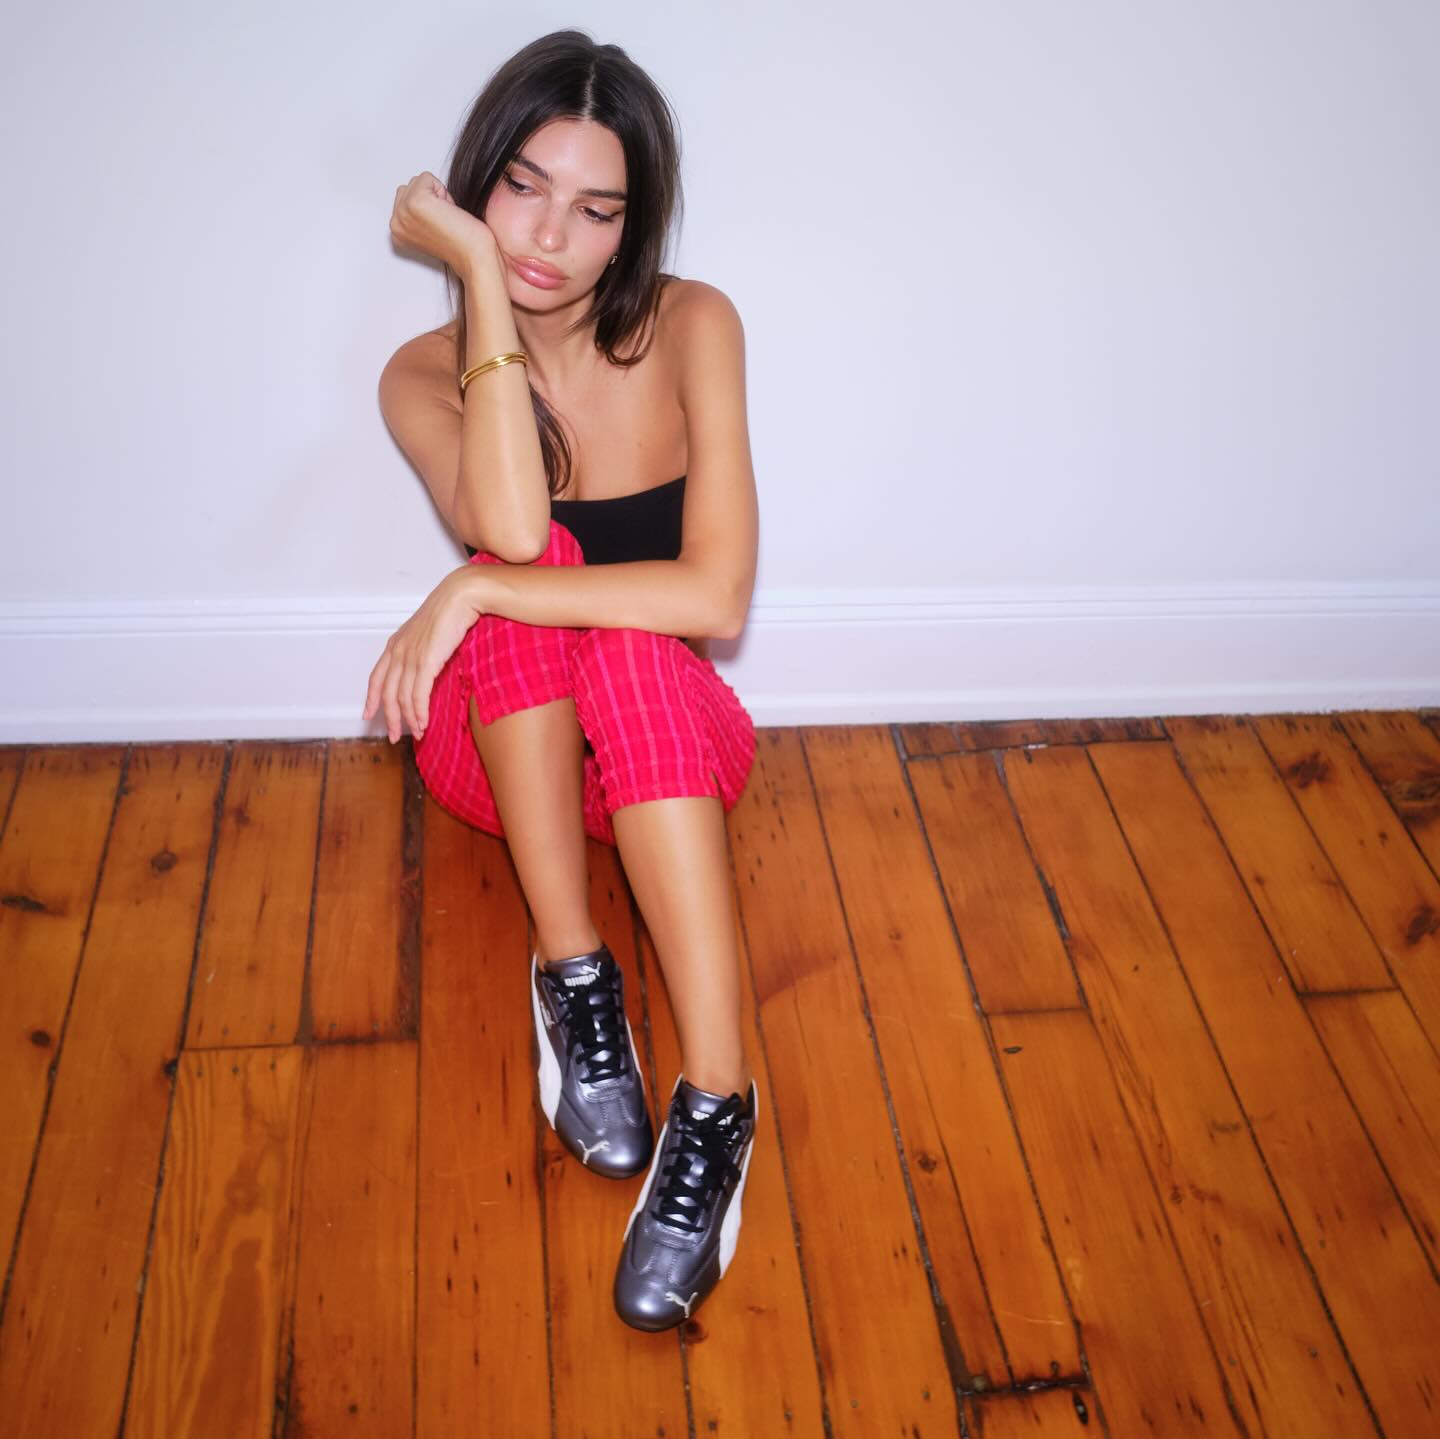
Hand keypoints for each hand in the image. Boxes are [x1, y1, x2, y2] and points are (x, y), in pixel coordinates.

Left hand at [364, 566, 486, 742]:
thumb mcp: (429, 632)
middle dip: (390, 718)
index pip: (377, 677)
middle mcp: (398, 652)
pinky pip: (418, 695)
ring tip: (417, 733)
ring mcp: (410, 657)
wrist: (460, 596)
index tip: (368, 714)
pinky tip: (423, 723)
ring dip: (409, 719)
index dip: (372, 699)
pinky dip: (419, 713)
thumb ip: (423, 649)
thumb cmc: (450, 610)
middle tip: (394, 736)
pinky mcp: (426, 662)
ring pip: (403, 698)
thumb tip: (428, 665)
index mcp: (396, 644)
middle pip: (387, 694)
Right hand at [389, 171, 498, 278]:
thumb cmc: (460, 244)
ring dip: (436, 194)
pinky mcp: (415, 202)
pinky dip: (442, 190)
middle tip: (443, 220)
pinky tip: (448, 211)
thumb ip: (415, 212)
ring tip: (445, 216)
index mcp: (397, 231)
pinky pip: (426, 177)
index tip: (437, 224)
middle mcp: (396, 223)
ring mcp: (403, 212)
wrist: (473, 255)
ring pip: (417, 180)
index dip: (427, 204)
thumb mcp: (427, 227)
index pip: (404, 195)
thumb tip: (415, 192)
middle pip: (409, 186)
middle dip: (429, 197)